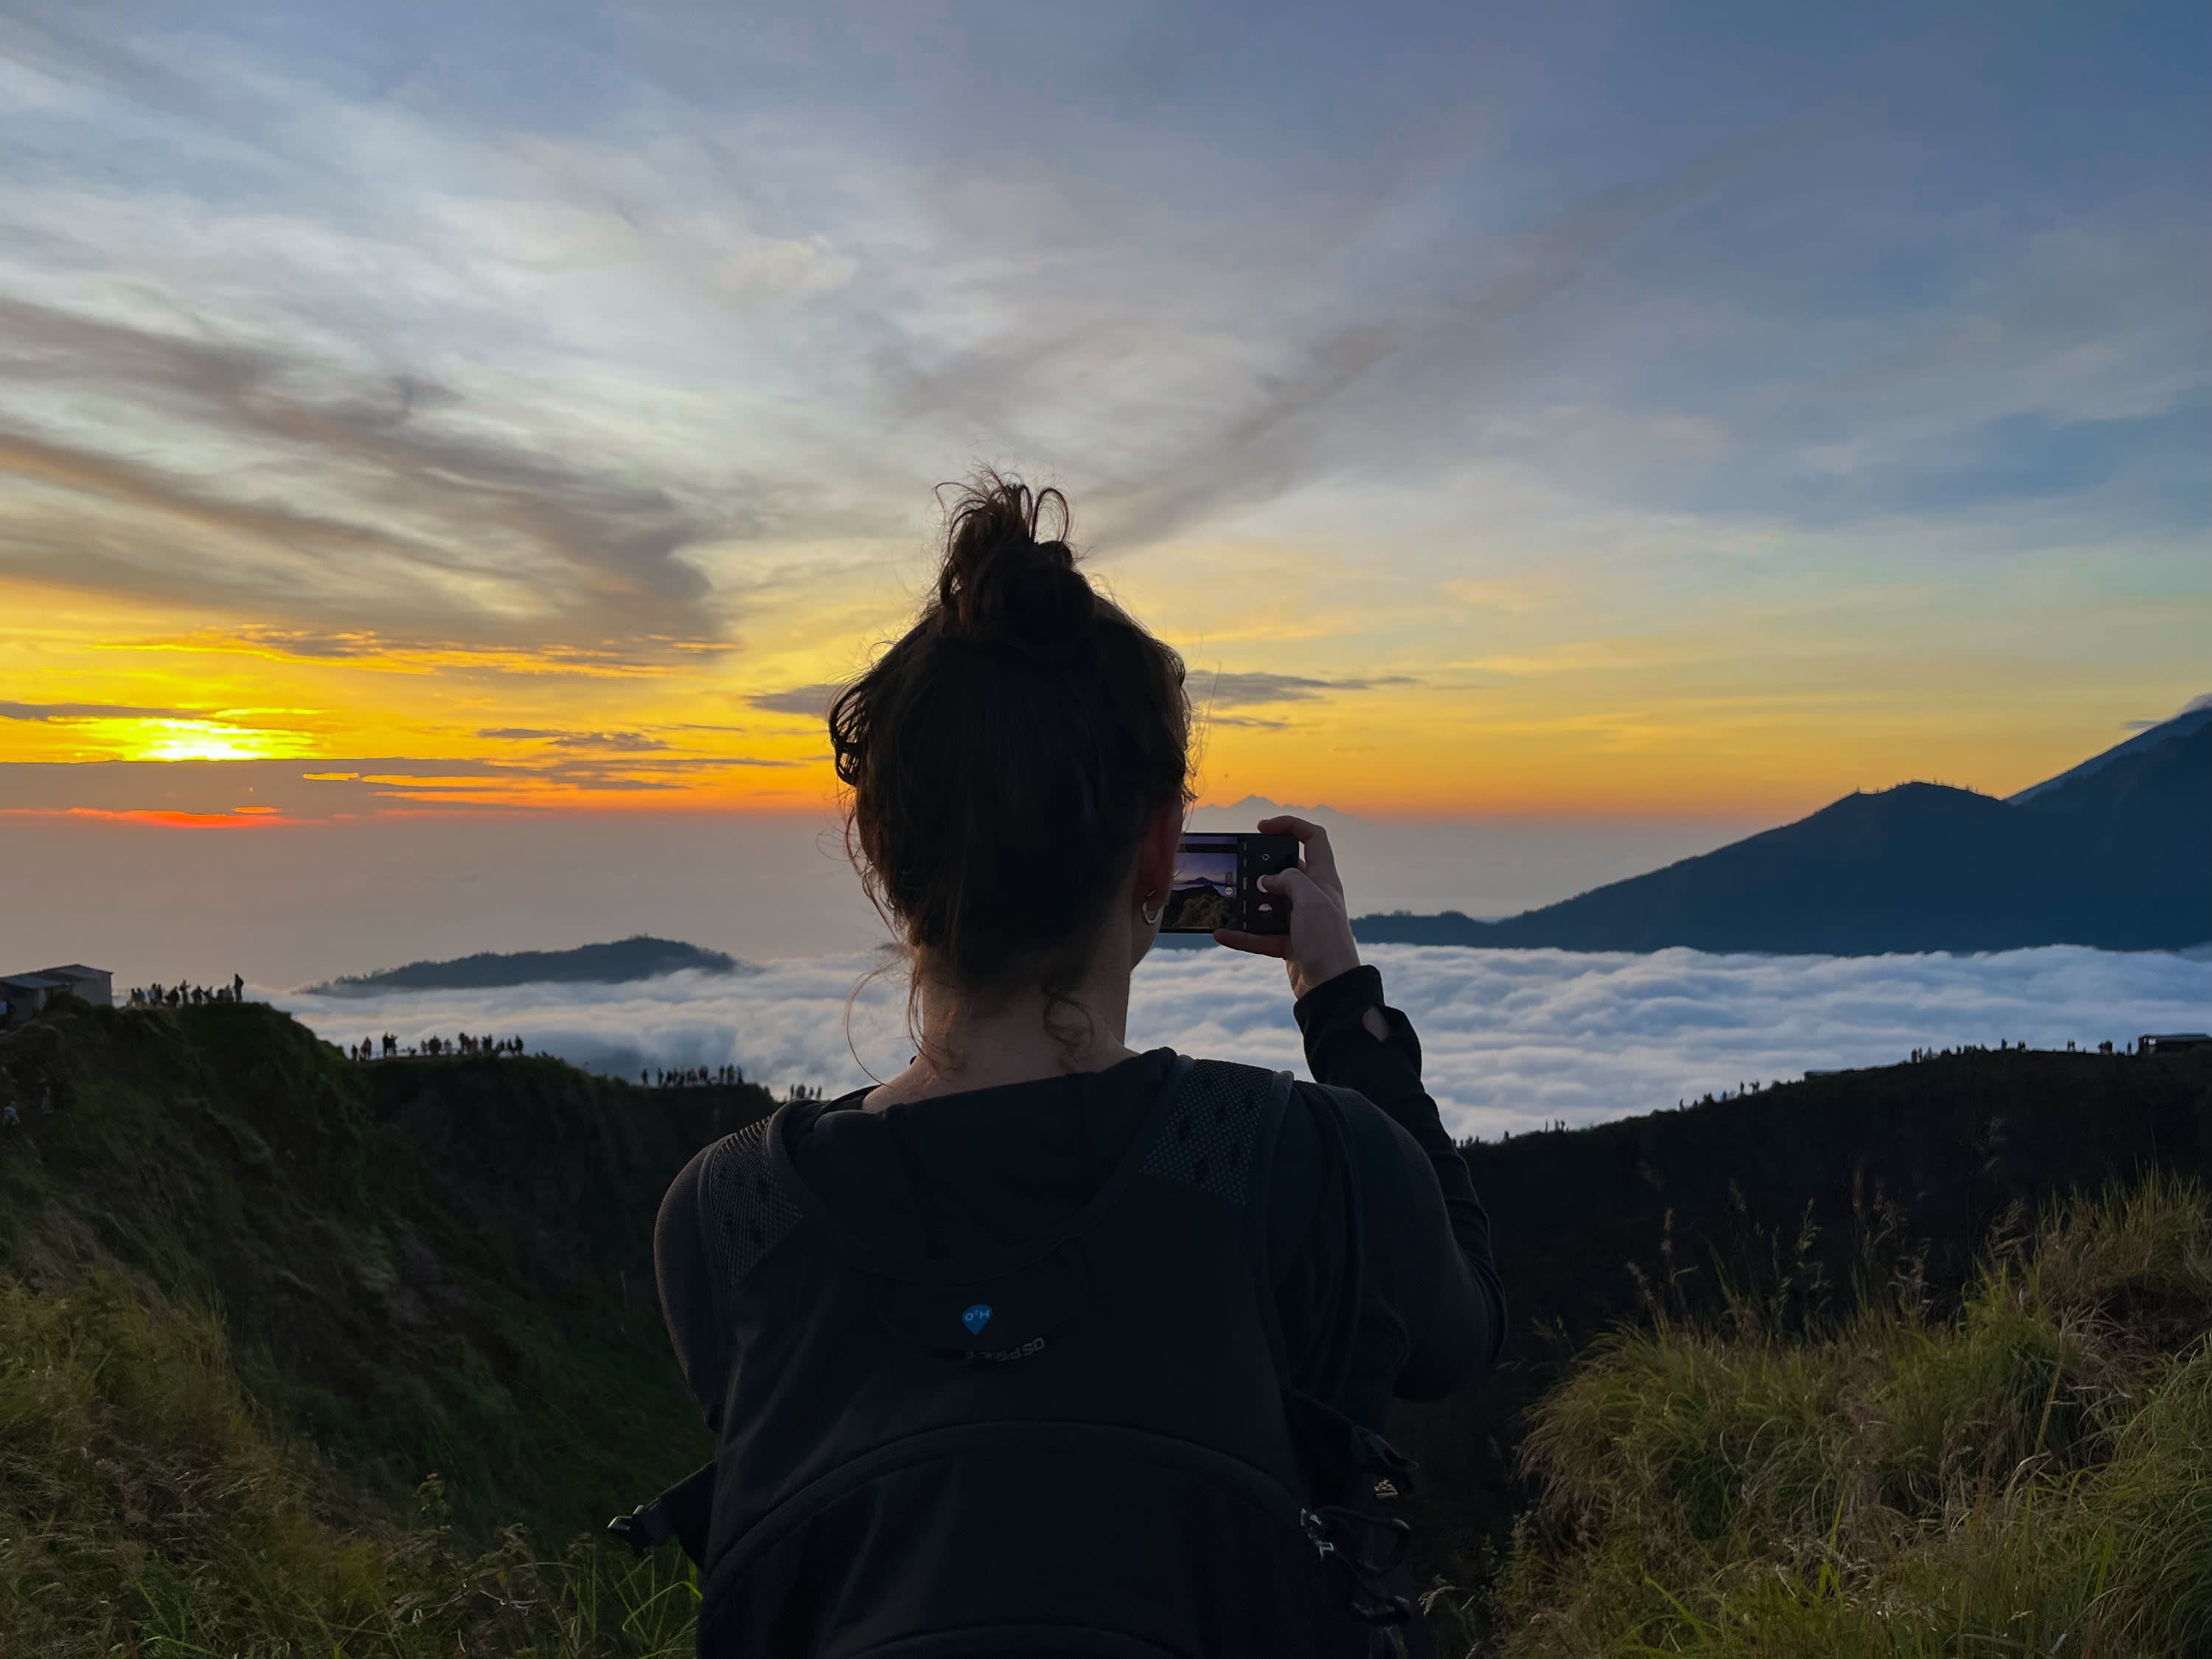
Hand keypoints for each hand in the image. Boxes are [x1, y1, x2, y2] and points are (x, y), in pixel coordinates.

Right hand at [1214, 815, 1362, 1000]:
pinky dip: (1242, 935)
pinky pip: (1260, 935)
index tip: (1262, 828)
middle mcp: (1312, 897)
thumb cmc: (1327, 940)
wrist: (1330, 988)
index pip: (1313, 838)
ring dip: (1248, 904)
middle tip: (1239, 867)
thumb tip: (1267, 880)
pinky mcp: (1288, 943)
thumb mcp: (1311, 900)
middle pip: (1285, 870)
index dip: (1290, 826)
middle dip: (1260, 868)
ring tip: (1228, 900)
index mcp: (1324, 879)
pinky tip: (1222, 934)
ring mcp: (1299, 921)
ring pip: (1268, 904)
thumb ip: (1289, 880)